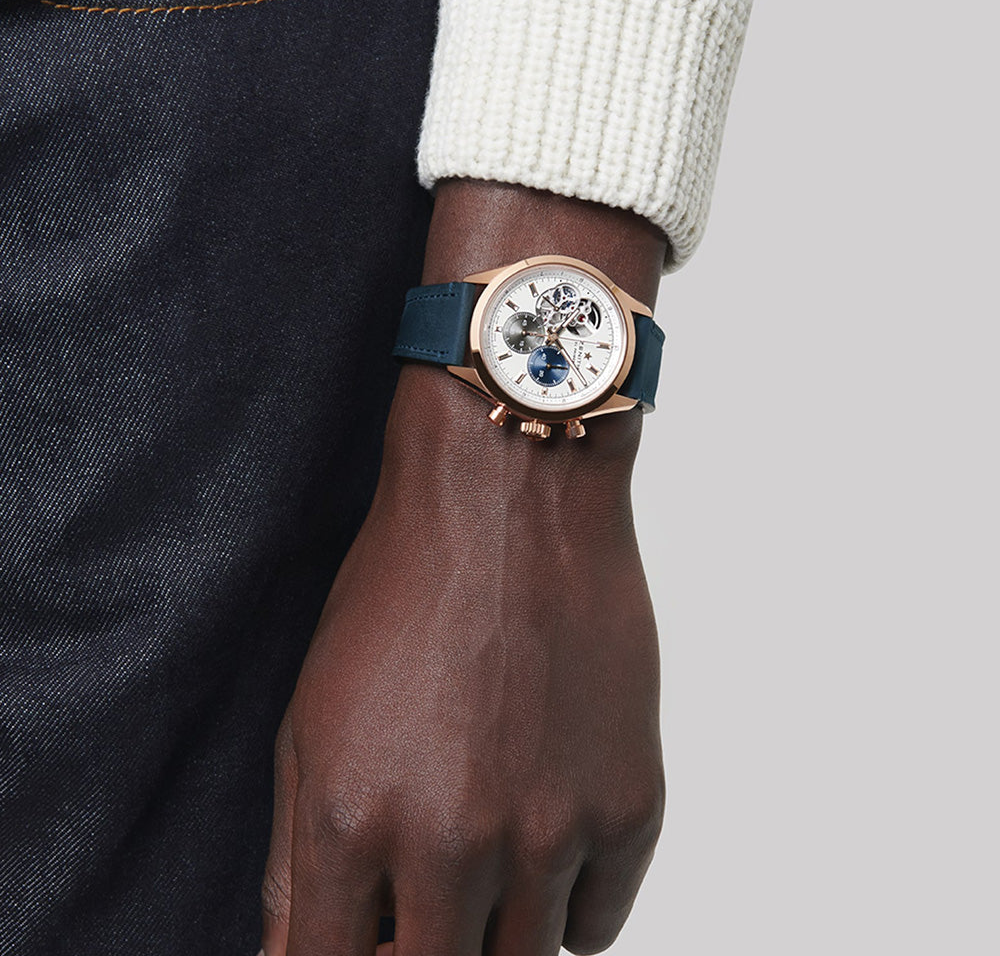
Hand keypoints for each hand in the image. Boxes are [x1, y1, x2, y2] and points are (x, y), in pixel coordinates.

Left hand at [260, 365, 664, 955]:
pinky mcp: (631, 805)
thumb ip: (299, 859)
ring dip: (493, 931)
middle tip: (419, 903)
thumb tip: (304, 951)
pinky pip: (597, 925)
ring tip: (483, 855)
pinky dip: (566, 905)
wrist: (511, 499)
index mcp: (353, 822)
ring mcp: (553, 831)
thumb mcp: (311, 716)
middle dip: (416, 955)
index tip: (361, 938)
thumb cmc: (403, 590)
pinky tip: (545, 839)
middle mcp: (454, 844)